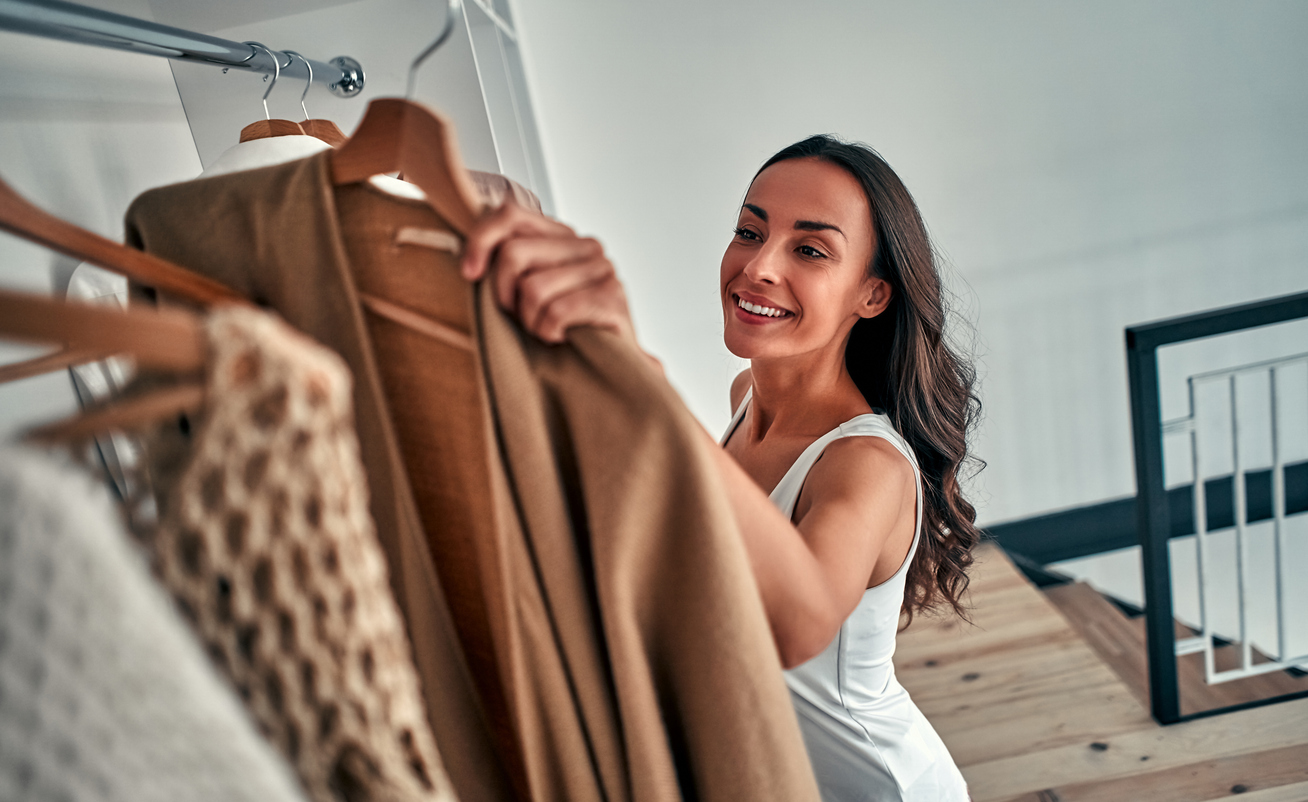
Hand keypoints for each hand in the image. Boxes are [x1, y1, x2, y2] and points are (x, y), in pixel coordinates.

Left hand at [461, 199, 635, 344]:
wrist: (608, 367)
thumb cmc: (563, 330)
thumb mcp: (526, 292)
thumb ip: (508, 265)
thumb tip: (470, 261)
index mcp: (563, 236)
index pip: (511, 215)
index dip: (481, 240)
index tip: (470, 273)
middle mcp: (585, 246)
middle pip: (514, 253)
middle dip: (505, 294)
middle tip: (520, 316)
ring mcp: (602, 270)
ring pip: (533, 287)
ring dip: (530, 321)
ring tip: (546, 329)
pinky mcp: (612, 297)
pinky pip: (556, 311)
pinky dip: (549, 332)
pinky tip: (562, 336)